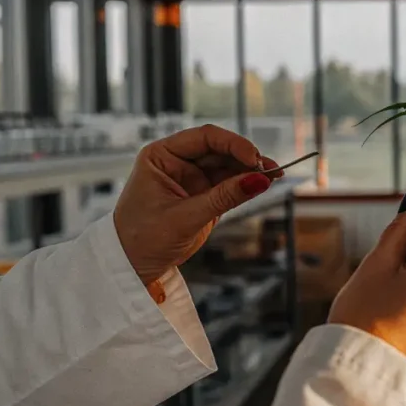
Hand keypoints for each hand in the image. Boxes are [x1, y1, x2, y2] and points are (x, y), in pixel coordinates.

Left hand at [113, 124, 282, 285]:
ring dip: (250, 171)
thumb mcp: (185, 217)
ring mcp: (192, 180)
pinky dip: (246, 185)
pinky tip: (263, 184)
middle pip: (220, 150)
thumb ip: (223, 197)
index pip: (203, 138)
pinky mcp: (203, 197)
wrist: (131, 267)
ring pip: (228, 167)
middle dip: (246, 157)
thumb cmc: (142, 239)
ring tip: (274, 176)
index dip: (232, 143)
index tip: (254, 157)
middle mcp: (177, 163)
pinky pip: (229, 185)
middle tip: (270, 169)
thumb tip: (259, 180)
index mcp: (161, 156)